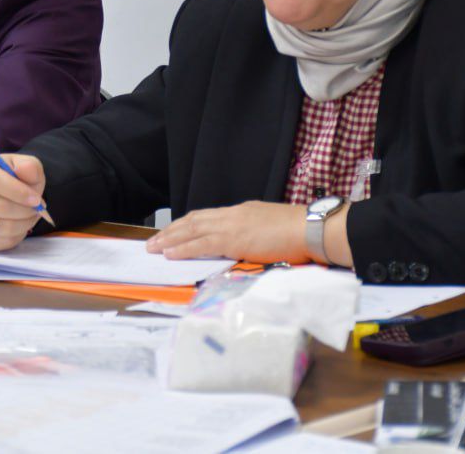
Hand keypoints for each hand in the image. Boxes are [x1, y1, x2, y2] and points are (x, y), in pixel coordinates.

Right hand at [0, 153, 44, 250]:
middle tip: (37, 208)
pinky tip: (20, 224)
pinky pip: (0, 241)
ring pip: (0, 226)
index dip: (17, 191)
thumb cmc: (18, 179)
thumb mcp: (29, 167)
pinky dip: (17, 235)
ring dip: (23, 223)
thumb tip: (24, 169)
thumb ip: (30, 166)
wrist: (11, 195)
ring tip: (30, 215)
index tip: (36, 199)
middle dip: (24, 210)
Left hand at [145, 202, 312, 263]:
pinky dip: (183, 248)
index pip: (207, 216)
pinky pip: (202, 243)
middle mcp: (232, 215)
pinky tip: (170, 253)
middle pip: (194, 220)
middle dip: (172, 231)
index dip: (187, 225)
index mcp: (242, 211)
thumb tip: (244, 242)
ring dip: (170, 239)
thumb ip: (253, 232)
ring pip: (192, 230)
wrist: (312, 228)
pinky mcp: (234, 239)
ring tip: (153, 247)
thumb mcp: (270, 226)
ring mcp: (232, 225)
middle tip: (153, 241)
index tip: (173, 232)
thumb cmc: (300, 231)